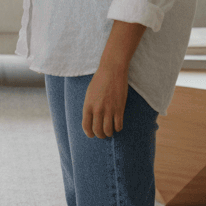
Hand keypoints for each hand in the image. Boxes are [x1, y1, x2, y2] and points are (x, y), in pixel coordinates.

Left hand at [81, 20, 144, 137]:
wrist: (111, 70)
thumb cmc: (99, 81)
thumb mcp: (89, 94)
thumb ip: (90, 106)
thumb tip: (91, 119)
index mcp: (88, 106)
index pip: (86, 126)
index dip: (89, 133)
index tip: (92, 134)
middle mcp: (97, 110)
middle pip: (97, 131)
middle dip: (100, 135)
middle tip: (103, 134)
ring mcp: (109, 110)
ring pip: (108, 131)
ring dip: (109, 133)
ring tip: (110, 131)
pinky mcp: (119, 108)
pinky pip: (118, 125)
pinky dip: (118, 128)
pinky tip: (118, 125)